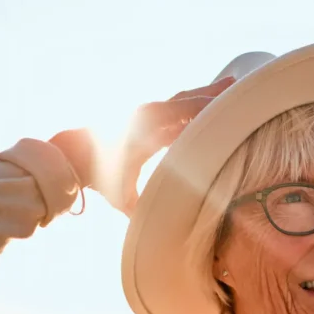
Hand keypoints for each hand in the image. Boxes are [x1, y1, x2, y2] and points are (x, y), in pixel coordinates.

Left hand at [50, 77, 235, 216]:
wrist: (72, 155)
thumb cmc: (99, 177)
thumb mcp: (121, 197)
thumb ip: (142, 209)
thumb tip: (158, 229)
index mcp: (149, 131)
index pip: (187, 118)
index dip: (211, 116)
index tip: (234, 115)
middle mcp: (150, 115)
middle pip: (190, 101)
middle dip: (216, 95)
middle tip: (240, 89)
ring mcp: (148, 112)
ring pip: (184, 99)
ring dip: (206, 93)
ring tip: (230, 84)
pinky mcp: (146, 114)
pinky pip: (176, 104)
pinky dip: (193, 102)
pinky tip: (206, 100)